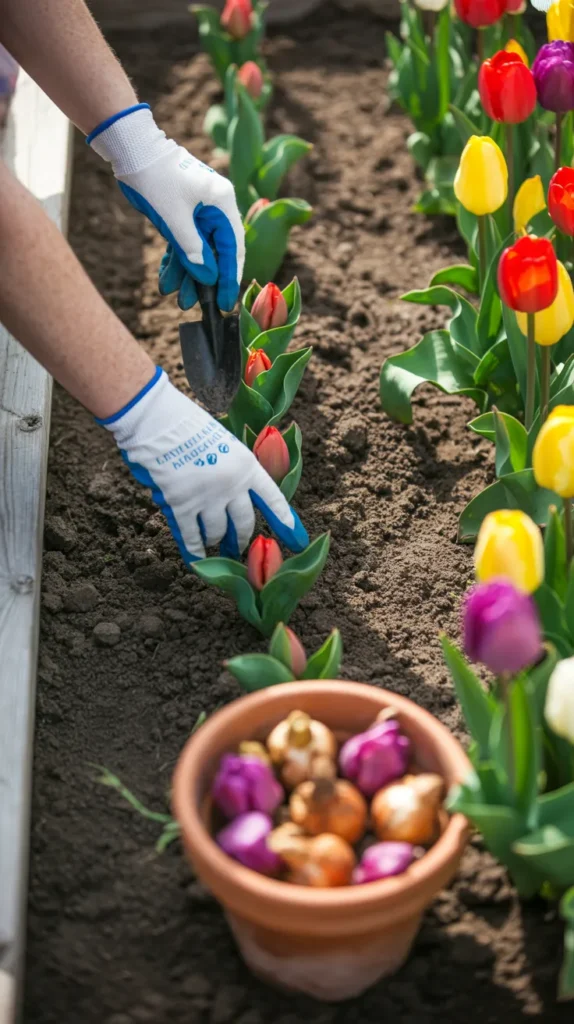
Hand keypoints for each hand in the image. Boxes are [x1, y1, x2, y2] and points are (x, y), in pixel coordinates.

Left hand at [88, 104, 244, 311]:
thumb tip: (208, 277)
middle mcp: (215, 207)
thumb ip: (193, 250)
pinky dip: (175, 260)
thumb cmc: (155, 177)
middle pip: (216, 252)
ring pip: (198, 250)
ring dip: (187, 274)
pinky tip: (167, 280)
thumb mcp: (174, 219)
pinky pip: (183, 242)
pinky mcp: (182, 212)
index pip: (232, 248)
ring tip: (176, 298)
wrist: (131, 149)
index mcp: (222, 203)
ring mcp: (199, 210)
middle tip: (195, 305)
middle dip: (204, 280)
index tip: (224, 303)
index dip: (228, 278)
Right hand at [97, 368, 308, 563]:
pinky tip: (196, 557)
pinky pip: (191, 536)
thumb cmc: (190, 425)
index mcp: (247, 466)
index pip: (273, 499)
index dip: (285, 521)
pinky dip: (194, 549)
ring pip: (218, 532)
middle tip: (239, 548)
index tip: (296, 539)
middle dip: (242, 539)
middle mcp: (232, 485)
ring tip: (216, 545)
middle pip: (245, 523)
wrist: (159, 421)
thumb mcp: (225, 443)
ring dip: (217, 541)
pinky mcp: (182, 505)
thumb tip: (238, 495)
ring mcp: (207, 497)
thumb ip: (235, 469)